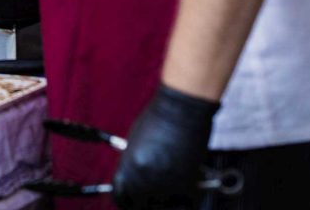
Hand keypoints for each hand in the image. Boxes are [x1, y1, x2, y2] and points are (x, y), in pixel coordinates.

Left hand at [112, 84, 219, 209]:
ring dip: (166, 202)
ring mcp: (167, 186)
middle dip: (146, 203)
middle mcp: (145, 182)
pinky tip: (185, 190)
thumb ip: (132, 166)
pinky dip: (185, 200)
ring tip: (171, 191)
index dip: (127, 199)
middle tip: (154, 198)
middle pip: (141, 206)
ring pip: (164, 208)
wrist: (182, 110)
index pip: (121, 197)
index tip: (132, 200)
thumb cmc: (159, 120)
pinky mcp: (188, 185)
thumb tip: (134, 182)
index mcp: (128, 170)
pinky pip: (185, 204)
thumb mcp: (135, 144)